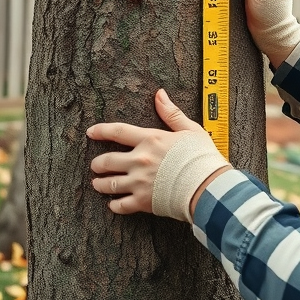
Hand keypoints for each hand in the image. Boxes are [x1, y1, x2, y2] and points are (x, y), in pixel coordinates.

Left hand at [88, 89, 230, 221]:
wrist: (208, 186)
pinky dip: (114, 205)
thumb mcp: (190, 129)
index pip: (118, 132)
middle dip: (98, 163)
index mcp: (150, 140)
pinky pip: (121, 205)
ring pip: (110, 184)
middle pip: (107, 160)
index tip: (91, 132)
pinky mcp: (143, 201)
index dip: (101, 131)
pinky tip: (113, 204)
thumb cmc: (202, 158)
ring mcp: (139, 182)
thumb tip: (160, 94)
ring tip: (98, 184)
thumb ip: (171, 113)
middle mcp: (140, 160)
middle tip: (95, 165)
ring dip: (100, 184)